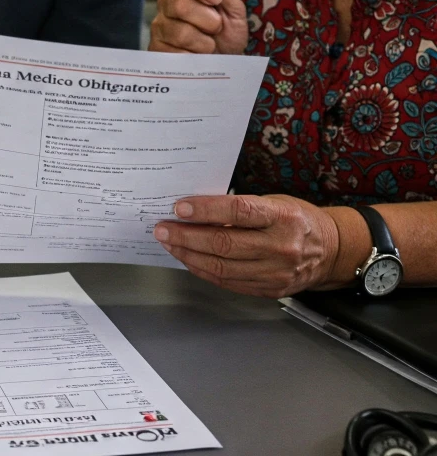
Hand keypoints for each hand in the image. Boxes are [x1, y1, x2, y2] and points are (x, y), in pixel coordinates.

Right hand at [150, 0, 247, 54]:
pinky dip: (193, 57)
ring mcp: (160, 27)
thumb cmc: (227, 36)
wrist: (224, 66)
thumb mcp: (233, 10)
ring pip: (179, 31)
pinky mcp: (156, 49)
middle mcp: (167, 5)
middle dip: (207, 19)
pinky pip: (173, 52)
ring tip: (208, 44)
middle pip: (179, 4)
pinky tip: (196, 56)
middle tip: (216, 28)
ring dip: (203, 42)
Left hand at [153, 193, 340, 297]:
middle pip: (224, 243)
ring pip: (222, 267)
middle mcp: (281, 246)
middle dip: (186, 236)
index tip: (179, 208)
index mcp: (282, 217)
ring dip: (189, 255)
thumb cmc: (297, 219)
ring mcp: (275, 272)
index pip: (238, 211)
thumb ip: (240, 207)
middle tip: (162, 228)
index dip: (205, 209)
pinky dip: (204, 270)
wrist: (331, 252)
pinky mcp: (269, 289)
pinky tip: (189, 259)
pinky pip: (228, 282)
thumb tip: (197, 209)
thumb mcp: (274, 202)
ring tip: (169, 243)